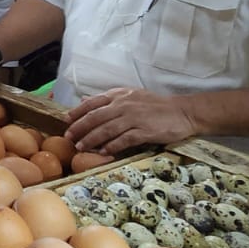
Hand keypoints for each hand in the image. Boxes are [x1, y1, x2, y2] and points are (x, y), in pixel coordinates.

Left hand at [65, 87, 196, 155]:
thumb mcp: (130, 96)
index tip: (66, 121)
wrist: (182, 112)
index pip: (93, 103)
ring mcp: (134, 118)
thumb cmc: (155, 106)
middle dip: (80, 128)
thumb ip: (109, 99)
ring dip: (92, 139)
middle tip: (69, 138)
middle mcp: (124, 105)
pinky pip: (125, 139)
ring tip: (81, 147)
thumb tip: (85, 100)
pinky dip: (113, 146)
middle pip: (96, 117)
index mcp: (119, 95)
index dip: (77, 112)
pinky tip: (103, 152)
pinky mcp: (145, 131)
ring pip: (107, 129)